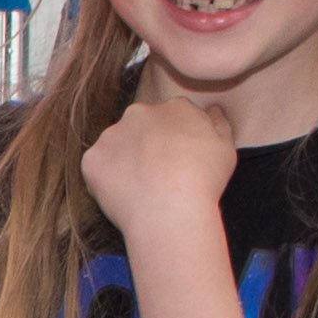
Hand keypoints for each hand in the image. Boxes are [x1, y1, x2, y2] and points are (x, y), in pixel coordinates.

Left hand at [81, 82, 239, 231]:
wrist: (170, 209)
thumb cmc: (204, 181)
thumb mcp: (225, 149)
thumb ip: (219, 124)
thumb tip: (213, 109)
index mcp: (174, 108)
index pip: (172, 117)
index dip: (174, 141)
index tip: (178, 162)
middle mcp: (140, 113)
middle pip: (141, 127)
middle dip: (146, 146)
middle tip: (158, 176)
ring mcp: (112, 134)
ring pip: (116, 146)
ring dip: (124, 162)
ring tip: (141, 190)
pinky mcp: (92, 158)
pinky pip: (97, 168)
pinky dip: (106, 181)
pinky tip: (124, 197)